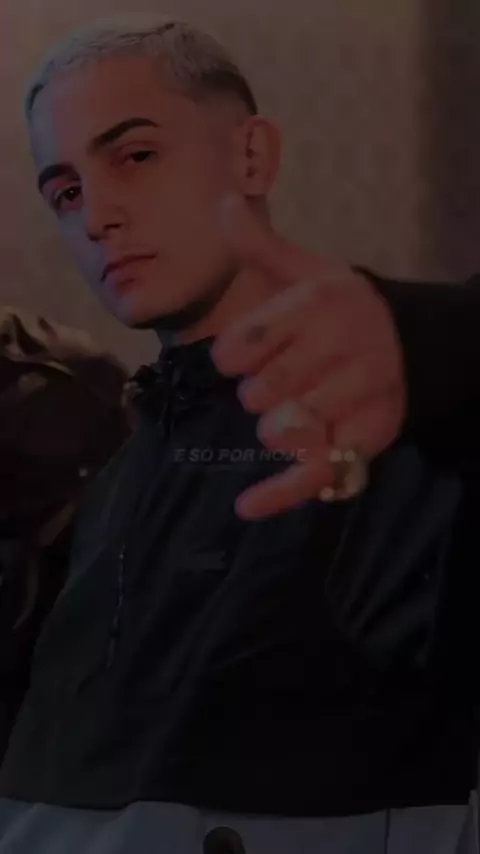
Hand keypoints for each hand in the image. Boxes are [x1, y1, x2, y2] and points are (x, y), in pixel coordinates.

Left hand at [211, 196, 405, 519]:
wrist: (412, 342)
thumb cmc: (343, 308)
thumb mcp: (307, 270)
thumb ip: (260, 246)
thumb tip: (220, 201)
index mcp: (317, 303)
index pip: (240, 346)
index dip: (232, 356)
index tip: (241, 354)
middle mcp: (342, 347)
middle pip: (258, 393)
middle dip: (258, 391)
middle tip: (282, 378)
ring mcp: (358, 396)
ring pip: (284, 430)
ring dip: (275, 426)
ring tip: (295, 409)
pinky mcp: (367, 438)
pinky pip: (314, 471)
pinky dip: (280, 494)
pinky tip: (247, 507)